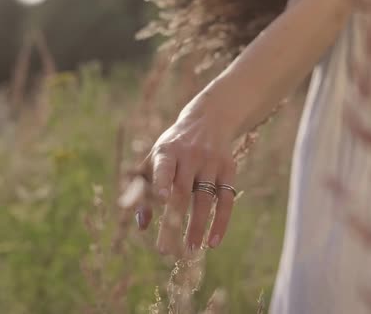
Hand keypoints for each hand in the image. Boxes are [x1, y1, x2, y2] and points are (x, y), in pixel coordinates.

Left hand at [137, 101, 237, 255]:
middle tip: (165, 251)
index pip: (165, 167)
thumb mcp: (154, 159)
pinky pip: (226, 200)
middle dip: (174, 222)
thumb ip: (143, 190)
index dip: (163, 182)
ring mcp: (211, 162)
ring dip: (198, 226)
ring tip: (190, 250)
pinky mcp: (229, 169)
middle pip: (183, 192)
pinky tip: (213, 242)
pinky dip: (221, 222)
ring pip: (205, 198)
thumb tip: (141, 225)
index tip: (164, 200)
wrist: (209, 120)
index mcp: (167, 151)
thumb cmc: (173, 148)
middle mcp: (190, 155)